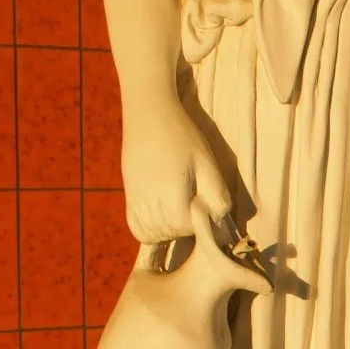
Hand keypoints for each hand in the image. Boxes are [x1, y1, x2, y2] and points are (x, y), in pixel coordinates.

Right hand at [122, 100, 232, 243]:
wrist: (149, 114)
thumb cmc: (183, 136)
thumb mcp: (207, 163)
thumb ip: (217, 195)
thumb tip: (220, 223)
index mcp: (172, 191)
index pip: (188, 227)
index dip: (201, 221)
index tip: (204, 204)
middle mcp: (150, 199)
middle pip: (170, 232)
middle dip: (186, 227)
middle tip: (194, 205)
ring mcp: (135, 198)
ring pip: (152, 234)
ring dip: (169, 230)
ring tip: (180, 210)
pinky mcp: (128, 195)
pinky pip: (136, 227)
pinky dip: (150, 230)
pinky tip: (162, 218)